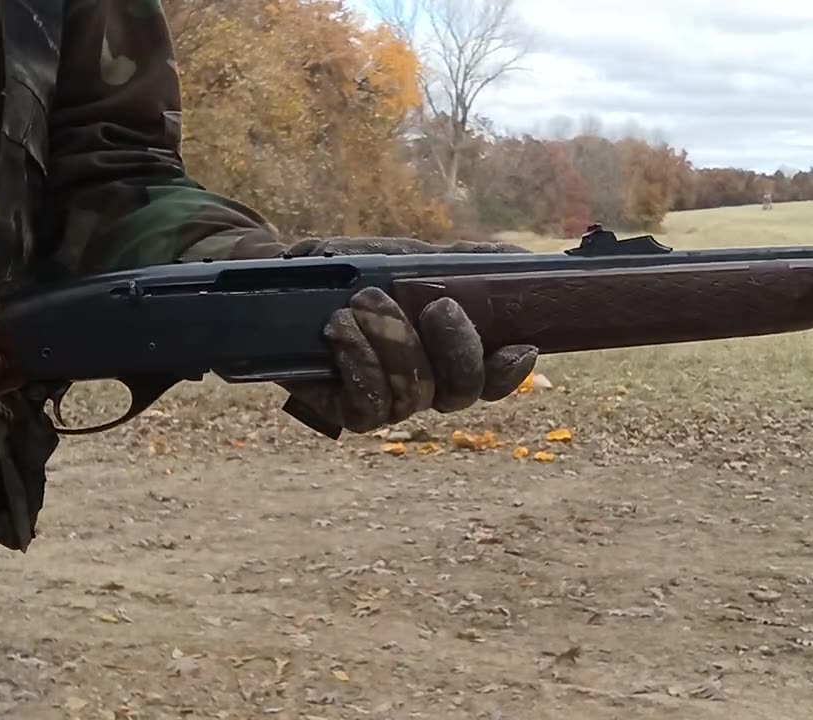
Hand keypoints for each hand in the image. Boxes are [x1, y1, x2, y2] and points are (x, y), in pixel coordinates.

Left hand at [278, 236, 538, 433]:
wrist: (290, 280)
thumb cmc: (356, 271)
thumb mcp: (412, 257)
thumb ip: (465, 263)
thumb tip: (522, 262)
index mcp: (448, 354)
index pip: (492, 380)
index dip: (509, 373)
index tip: (519, 347)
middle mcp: (424, 385)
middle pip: (461, 392)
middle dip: (456, 349)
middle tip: (437, 306)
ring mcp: (387, 402)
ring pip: (414, 396)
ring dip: (394, 343)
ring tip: (365, 302)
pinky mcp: (345, 409)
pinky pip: (369, 408)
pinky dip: (361, 365)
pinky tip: (343, 330)